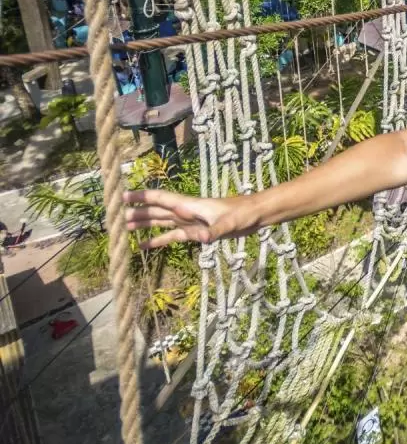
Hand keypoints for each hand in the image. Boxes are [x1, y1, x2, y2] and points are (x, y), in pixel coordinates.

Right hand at [123, 189, 258, 248]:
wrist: (254, 216)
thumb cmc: (242, 215)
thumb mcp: (229, 224)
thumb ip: (214, 231)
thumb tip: (202, 239)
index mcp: (189, 205)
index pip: (160, 199)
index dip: (141, 197)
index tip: (122, 197)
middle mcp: (185, 212)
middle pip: (155, 210)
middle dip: (136, 212)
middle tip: (114, 217)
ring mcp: (189, 222)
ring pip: (160, 221)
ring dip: (143, 224)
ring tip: (123, 229)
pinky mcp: (195, 232)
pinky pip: (171, 236)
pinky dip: (157, 240)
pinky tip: (143, 246)